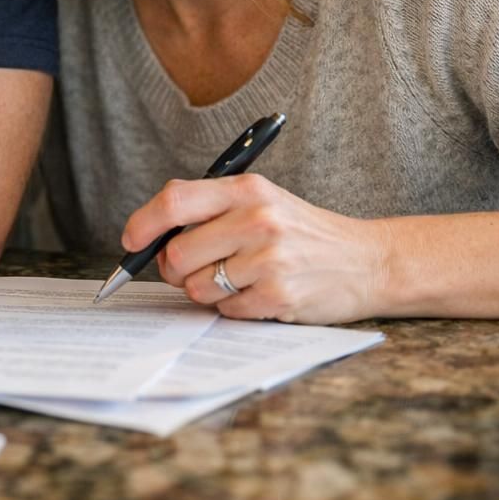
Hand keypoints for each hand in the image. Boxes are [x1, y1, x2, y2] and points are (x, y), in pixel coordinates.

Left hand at [122, 174, 388, 323]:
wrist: (366, 261)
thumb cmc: (303, 233)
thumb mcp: (263, 202)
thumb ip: (211, 212)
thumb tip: (151, 240)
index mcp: (248, 189)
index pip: (175, 200)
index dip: (143, 224)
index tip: (132, 241)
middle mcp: (258, 219)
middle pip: (177, 253)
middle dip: (177, 269)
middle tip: (199, 267)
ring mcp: (269, 259)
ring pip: (196, 287)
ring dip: (209, 291)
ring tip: (242, 278)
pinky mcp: (278, 295)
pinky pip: (225, 311)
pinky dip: (234, 308)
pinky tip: (260, 294)